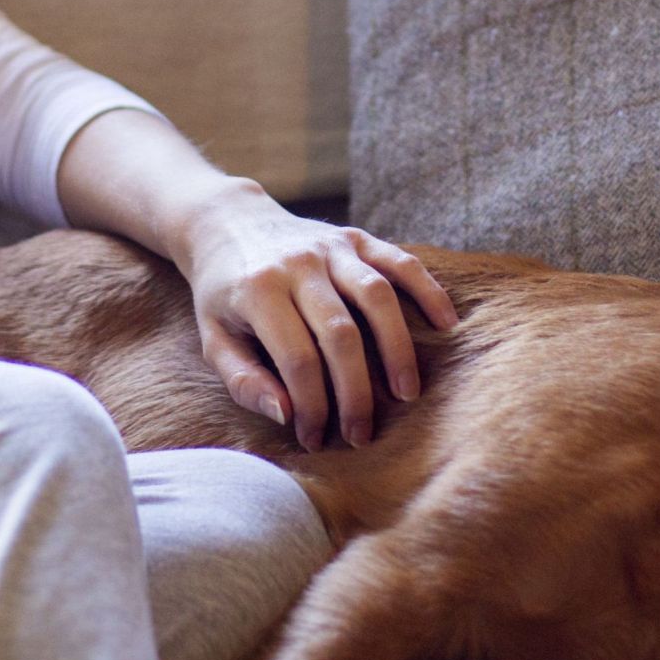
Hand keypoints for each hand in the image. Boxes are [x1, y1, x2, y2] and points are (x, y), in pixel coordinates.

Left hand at [174, 193, 457, 451]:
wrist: (227, 222)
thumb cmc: (221, 293)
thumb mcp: (213, 339)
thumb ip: (243, 380)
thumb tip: (285, 415)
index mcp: (259, 291)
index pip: (297, 359)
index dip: (311, 406)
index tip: (316, 437)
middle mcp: (298, 265)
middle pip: (341, 334)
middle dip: (356, 392)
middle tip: (362, 433)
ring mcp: (331, 247)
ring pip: (377, 296)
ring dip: (397, 349)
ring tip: (407, 394)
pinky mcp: (355, 237)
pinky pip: (400, 261)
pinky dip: (427, 290)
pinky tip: (446, 324)